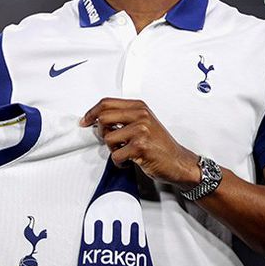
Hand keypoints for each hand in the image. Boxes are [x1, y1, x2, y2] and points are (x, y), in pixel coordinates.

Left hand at [79, 98, 200, 187]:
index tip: (85, 121)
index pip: (107, 103)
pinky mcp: (140, 146)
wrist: (178, 162)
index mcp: (140, 107)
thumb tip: (98, 120)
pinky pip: (116, 155)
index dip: (91, 112)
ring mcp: (141, 130)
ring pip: (108, 138)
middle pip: (103, 117)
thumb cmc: (160, 145)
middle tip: (110, 141)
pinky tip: (130, 161)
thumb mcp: (144, 124)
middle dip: (101, 132)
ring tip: (125, 152)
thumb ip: (124, 118)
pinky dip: (120, 162)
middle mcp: (141, 115)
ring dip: (113, 150)